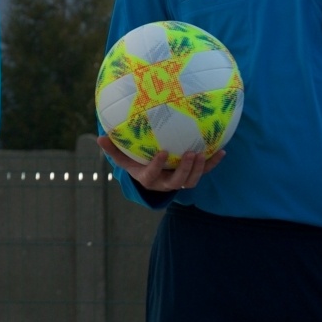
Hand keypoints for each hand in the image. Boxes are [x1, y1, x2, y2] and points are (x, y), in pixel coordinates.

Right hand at [97, 135, 224, 193]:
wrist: (150, 177)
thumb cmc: (135, 163)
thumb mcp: (123, 159)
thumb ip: (113, 150)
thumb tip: (99, 138)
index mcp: (148, 179)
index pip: (152, 174)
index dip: (158, 166)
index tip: (163, 152)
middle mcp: (165, 184)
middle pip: (177, 182)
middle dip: (185, 169)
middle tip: (191, 153)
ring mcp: (179, 181)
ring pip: (191, 181)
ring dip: (200, 169)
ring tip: (203, 152)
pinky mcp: (190, 176)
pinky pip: (204, 172)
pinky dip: (213, 164)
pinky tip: (222, 150)